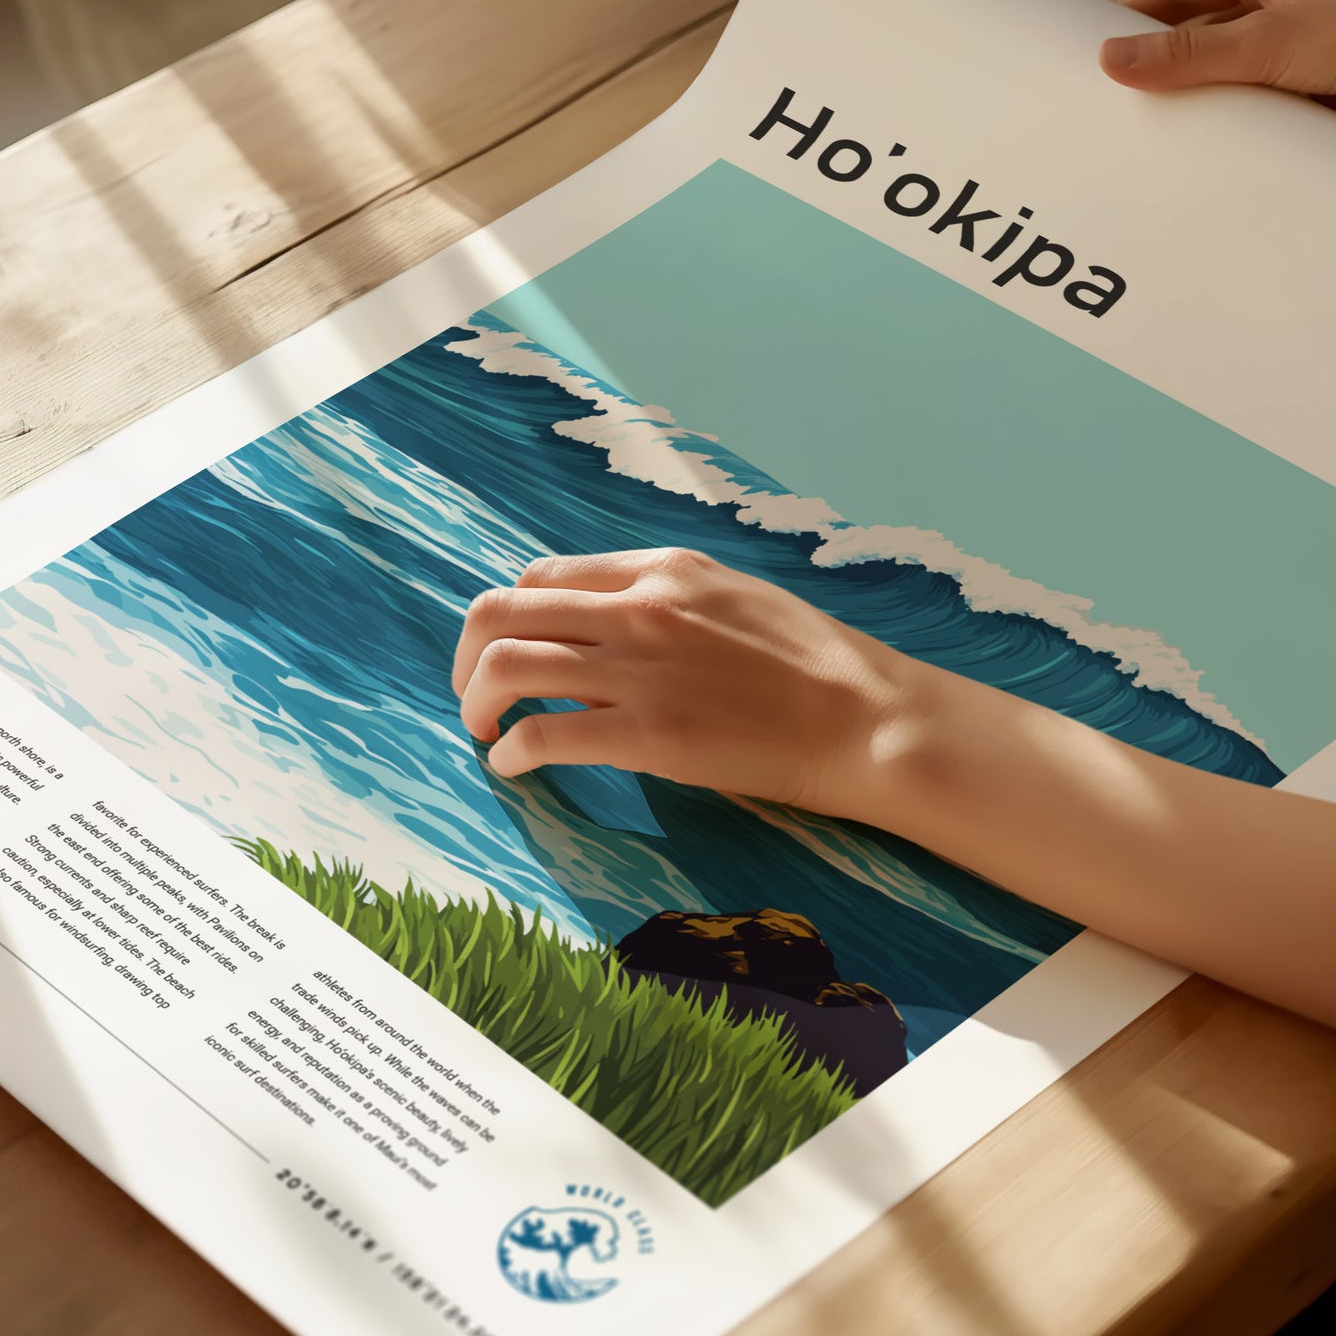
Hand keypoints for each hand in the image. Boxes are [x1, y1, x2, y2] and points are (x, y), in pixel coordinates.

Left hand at [451, 547, 916, 814]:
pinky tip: (515, 767)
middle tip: (475, 696)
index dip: (510, 617)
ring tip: (485, 732)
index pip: (543, 576)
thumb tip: (596, 644)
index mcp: (661, 569)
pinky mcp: (648, 733)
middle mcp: (639, 607)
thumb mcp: (731, 600)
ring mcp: (640, 669)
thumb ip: (660, 606)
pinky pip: (543, 733)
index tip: (509, 653)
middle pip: (502, 611)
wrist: (866, 718)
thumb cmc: (811, 665)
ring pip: (506, 665)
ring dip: (476, 702)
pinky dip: (511, 752)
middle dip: (468, 657)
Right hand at [1099, 0, 1335, 127]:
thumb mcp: (1265, 42)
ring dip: (1211, 95)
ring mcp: (1308, 44)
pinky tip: (1226, 150)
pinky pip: (1272, 103)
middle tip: (1124, 91)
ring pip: (1240, 70)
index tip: (1100, 35)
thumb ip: (1189, 54)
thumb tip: (1112, 58)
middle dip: (1170, 58)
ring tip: (1164, 130)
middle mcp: (1286, 1)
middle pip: (1208, 29)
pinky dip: (1248, 123)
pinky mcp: (1328, 84)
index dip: (1140, 9)